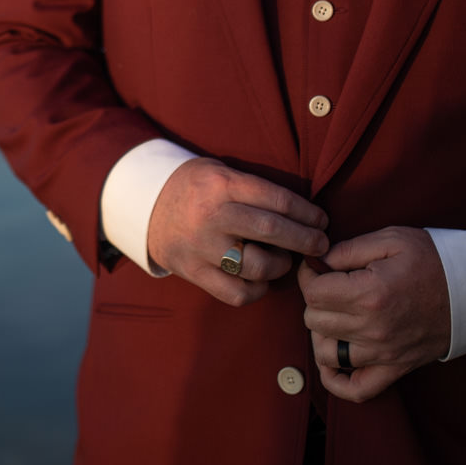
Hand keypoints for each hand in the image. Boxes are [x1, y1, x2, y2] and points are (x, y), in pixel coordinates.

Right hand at [145, 158, 329, 305]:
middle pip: (271, 230)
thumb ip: (253, 187)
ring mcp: (201, 247)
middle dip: (305, 239)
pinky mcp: (193, 272)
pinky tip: (261, 280)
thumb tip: (303, 212)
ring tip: (286, 260)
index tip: (321, 220)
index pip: (276, 199)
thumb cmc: (194, 187)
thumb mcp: (219, 171)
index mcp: (221, 185)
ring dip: (281, 266)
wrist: (144, 205)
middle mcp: (211, 215)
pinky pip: (236, 293)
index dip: (306, 212)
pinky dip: (257, 290)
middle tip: (321, 244)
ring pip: (256, 265)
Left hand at [297, 227, 450, 402]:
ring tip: (335, 316)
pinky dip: (336, 381)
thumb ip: (348, 249)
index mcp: (370, 293)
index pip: (313, 293)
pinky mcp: (395, 369)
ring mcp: (383, 353)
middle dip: (315, 301)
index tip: (318, 268)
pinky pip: (355, 390)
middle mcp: (373, 328)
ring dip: (322, 334)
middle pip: (314, 321)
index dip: (309, 276)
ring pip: (325, 353)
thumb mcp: (391, 238)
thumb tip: (317, 261)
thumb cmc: (433, 259)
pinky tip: (333, 360)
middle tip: (330, 287)